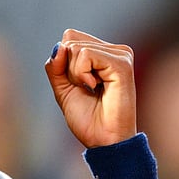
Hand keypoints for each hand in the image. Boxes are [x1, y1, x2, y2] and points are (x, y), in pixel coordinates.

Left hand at [43, 28, 137, 147]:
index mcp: (104, 54)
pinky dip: (81, 74)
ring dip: (75, 74)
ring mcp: (121, 55)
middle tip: (86, 88)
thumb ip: (56, 66)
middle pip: (71, 39)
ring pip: (76, 48)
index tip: (78, 84)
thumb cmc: (88, 119)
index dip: (62, 61)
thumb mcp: (63, 89)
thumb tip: (59, 46)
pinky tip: (96, 88)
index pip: (70, 37)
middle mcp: (116, 51)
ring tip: (93, 90)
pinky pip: (85, 55)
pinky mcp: (122, 64)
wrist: (103, 141)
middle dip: (68, 68)